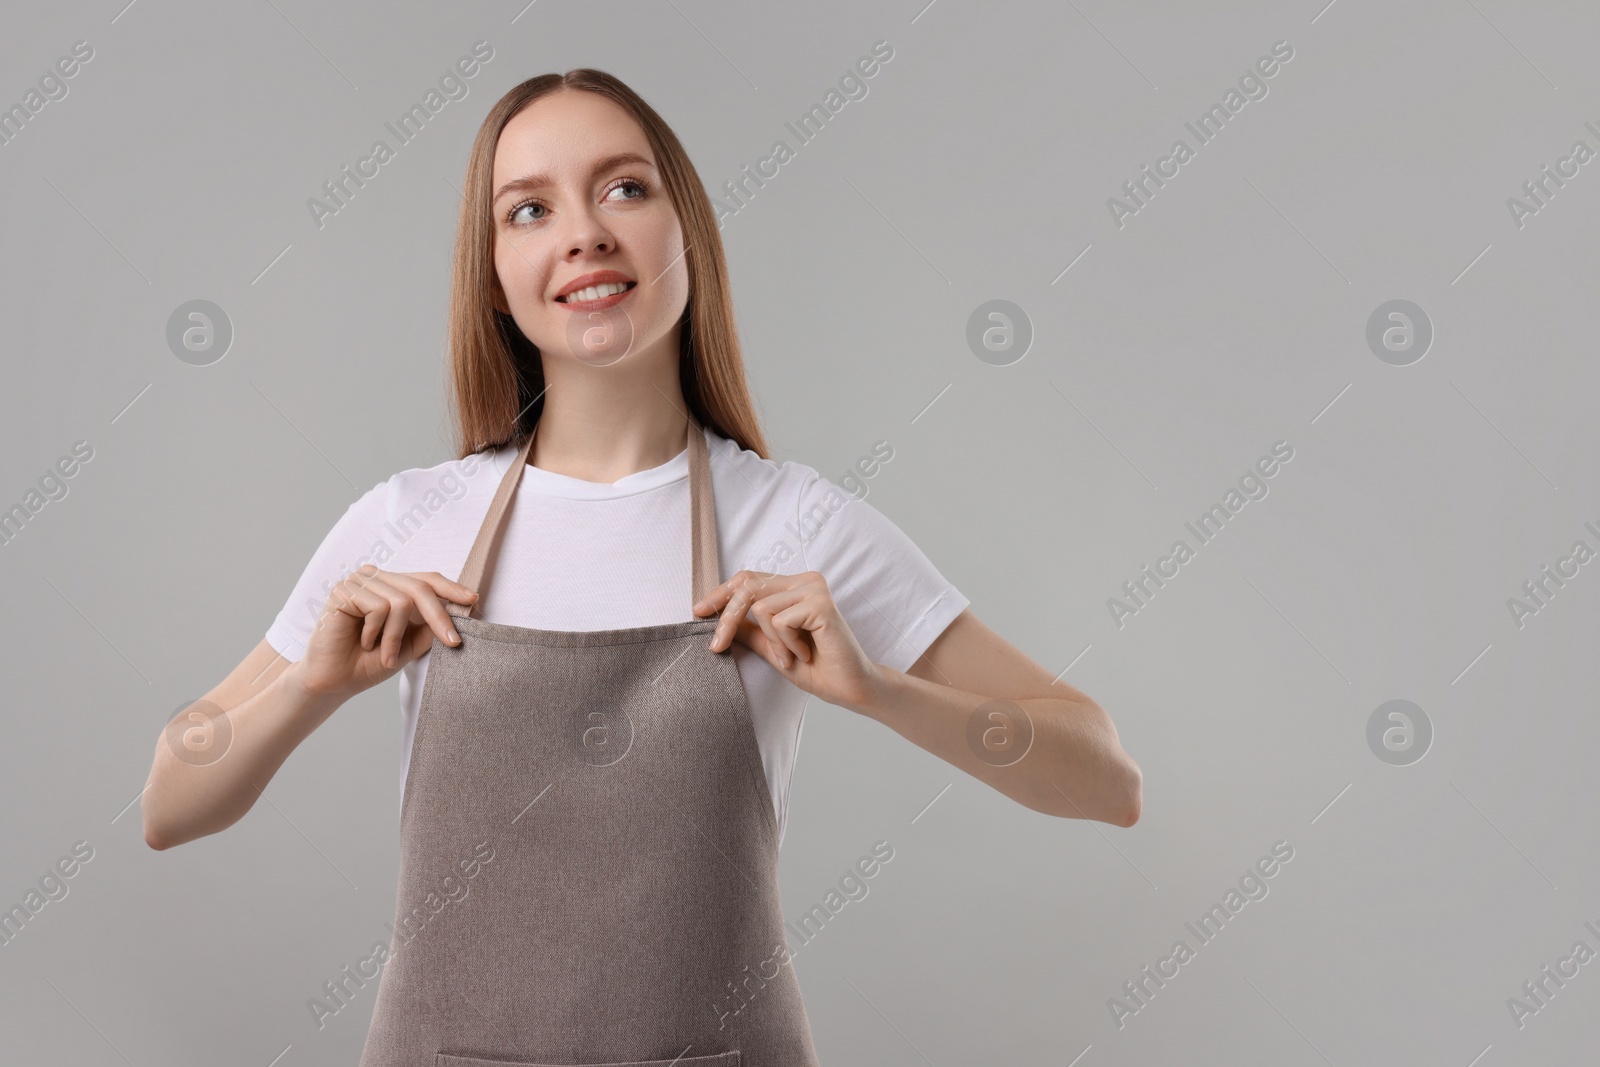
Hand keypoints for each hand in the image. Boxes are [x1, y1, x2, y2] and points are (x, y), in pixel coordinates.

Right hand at [296, 566, 478, 700]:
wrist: (335, 682)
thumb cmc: (369, 662)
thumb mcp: (410, 644)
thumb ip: (430, 627)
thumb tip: (459, 610)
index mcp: (392, 586)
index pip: (427, 579)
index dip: (452, 588)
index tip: (474, 600)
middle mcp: (376, 578)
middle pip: (420, 588)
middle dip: (440, 617)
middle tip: (453, 643)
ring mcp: (359, 581)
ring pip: (401, 601)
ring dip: (396, 637)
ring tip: (385, 655)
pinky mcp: (344, 590)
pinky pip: (378, 607)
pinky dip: (376, 632)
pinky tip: (363, 643)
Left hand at [692, 570, 881, 710]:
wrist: (849, 687)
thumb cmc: (816, 667)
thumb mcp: (771, 647)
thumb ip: (749, 630)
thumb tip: (715, 618)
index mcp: (794, 585)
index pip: (748, 578)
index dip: (720, 593)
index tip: (698, 611)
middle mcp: (805, 580)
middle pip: (747, 587)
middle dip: (727, 619)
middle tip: (717, 647)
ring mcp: (814, 589)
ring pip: (761, 608)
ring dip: (771, 642)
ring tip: (791, 657)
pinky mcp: (821, 603)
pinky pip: (779, 621)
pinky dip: (786, 645)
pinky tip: (805, 653)